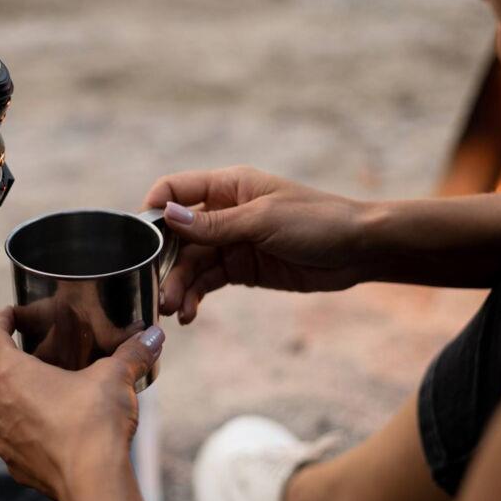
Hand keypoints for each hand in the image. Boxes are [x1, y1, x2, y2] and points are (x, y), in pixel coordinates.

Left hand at [0, 307, 158, 500]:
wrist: (93, 481)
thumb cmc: (94, 424)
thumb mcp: (115, 377)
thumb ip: (132, 353)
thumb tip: (152, 337)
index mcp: (11, 374)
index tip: (10, 314)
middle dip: (15, 364)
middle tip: (41, 358)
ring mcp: (3, 438)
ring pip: (3, 409)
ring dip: (22, 400)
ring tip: (52, 395)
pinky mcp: (16, 464)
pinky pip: (16, 440)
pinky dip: (30, 432)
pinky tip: (55, 430)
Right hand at [144, 166, 371, 323]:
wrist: (359, 251)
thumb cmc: (317, 221)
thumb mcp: (262, 220)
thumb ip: (214, 224)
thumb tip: (168, 216)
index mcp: (227, 186)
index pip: (175, 190)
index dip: (154, 211)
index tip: (141, 241)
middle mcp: (223, 212)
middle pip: (178, 235)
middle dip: (165, 262)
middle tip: (158, 292)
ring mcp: (231, 242)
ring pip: (191, 264)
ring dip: (179, 285)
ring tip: (174, 310)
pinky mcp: (241, 269)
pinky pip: (208, 282)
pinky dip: (196, 297)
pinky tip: (190, 314)